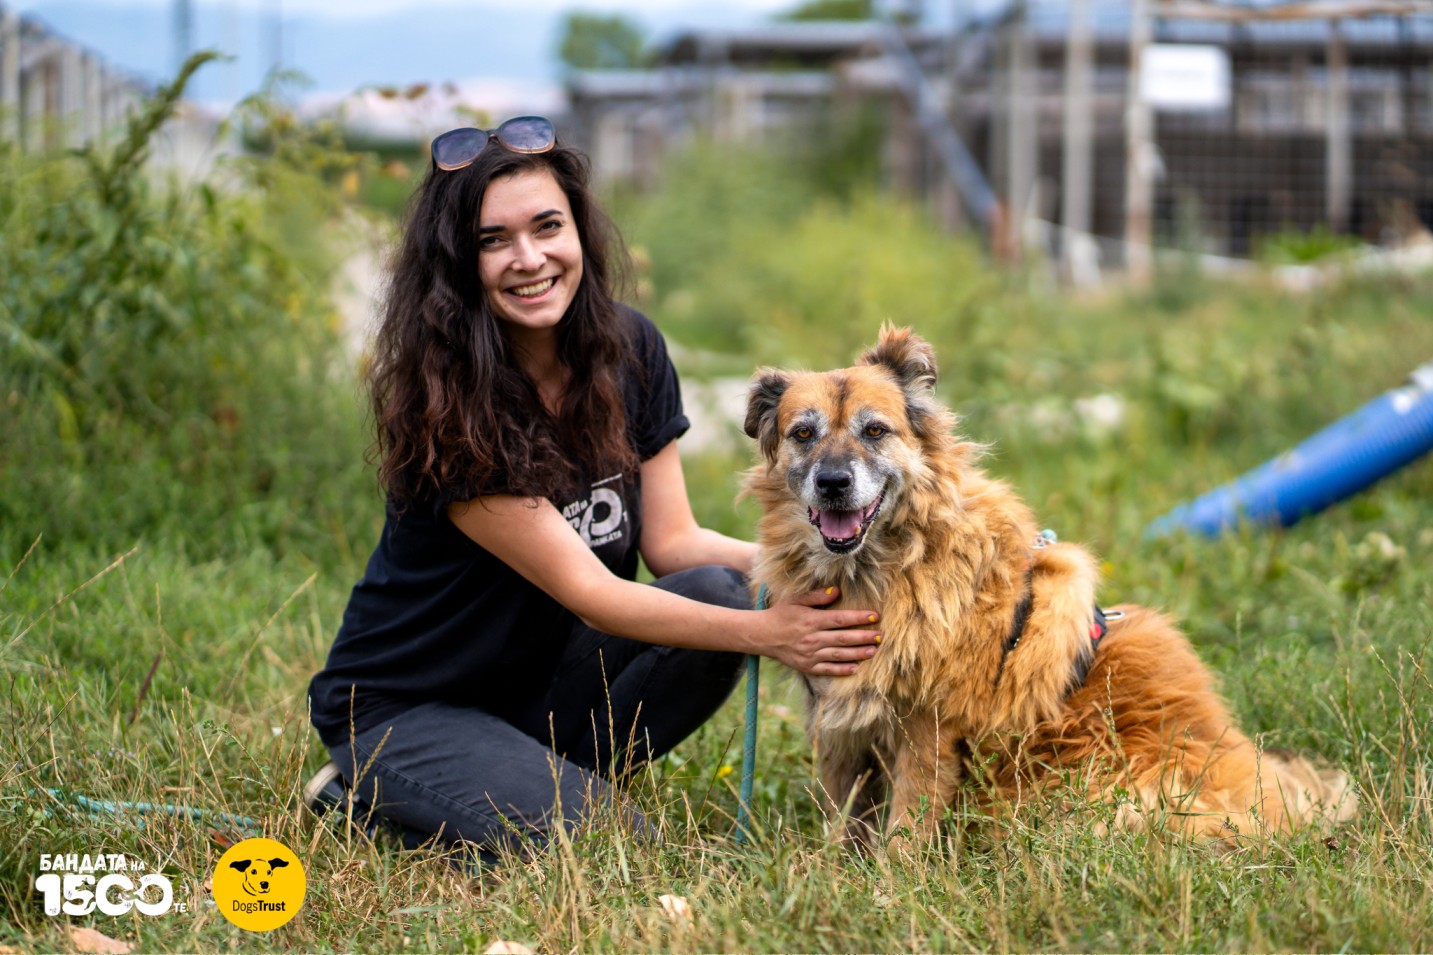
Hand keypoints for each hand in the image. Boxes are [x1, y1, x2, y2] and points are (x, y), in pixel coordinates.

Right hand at [758, 586, 880, 676]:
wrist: (762, 636)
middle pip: (843, 638)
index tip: (875, 616)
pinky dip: (842, 670)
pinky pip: (828, 670)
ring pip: (839, 655)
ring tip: (874, 651)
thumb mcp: (796, 600)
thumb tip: (837, 592)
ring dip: (858, 653)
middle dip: (864, 637)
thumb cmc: (781, 614)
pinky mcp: (807, 667)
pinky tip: (856, 668)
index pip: (840, 619)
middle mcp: (812, 639)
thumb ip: (816, 596)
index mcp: (811, 620)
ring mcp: (810, 655)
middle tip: (881, 636)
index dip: (859, 618)